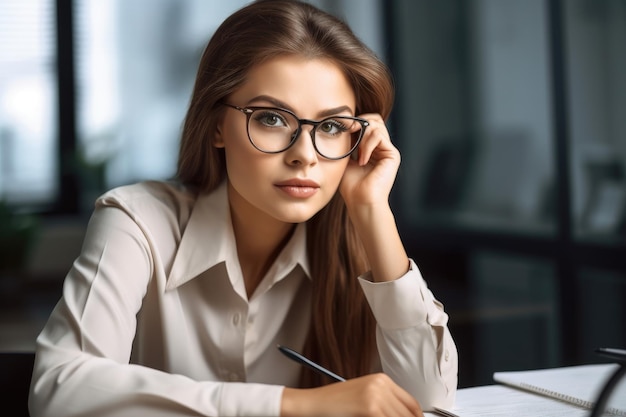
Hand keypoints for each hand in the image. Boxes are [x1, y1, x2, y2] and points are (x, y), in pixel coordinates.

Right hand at [280, 373, 422, 416]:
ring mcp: (376, 396)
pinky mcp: (370, 408)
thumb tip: (405, 416)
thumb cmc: (334, 403)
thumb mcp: (364, 397)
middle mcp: (381, 384)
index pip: (412, 404)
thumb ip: (385, 404)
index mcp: (382, 379)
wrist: (312, 404)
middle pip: (408, 414)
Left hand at [339, 113, 399, 208]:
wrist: (360, 201)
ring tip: (357, 155)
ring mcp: (388, 150)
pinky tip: (362, 160)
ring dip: (362, 137)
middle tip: (349, 134)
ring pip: (376, 125)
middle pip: (374, 119)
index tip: (342, 130)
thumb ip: (348, 141)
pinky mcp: (392, 154)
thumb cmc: (351, 185)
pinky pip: (379, 136)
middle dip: (359, 123)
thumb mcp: (345, 157)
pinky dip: (367, 145)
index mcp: (371, 147)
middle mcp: (381, 147)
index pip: (366, 123)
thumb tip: (345, 123)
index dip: (355, 122)